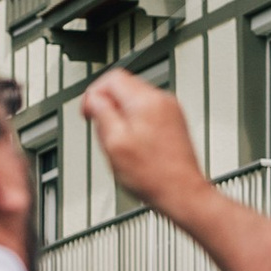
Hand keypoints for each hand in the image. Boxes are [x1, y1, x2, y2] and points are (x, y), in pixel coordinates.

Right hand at [79, 68, 209, 223]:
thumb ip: (101, 114)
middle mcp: (162, 100)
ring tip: (120, 142)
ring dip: (121, 116)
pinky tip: (134, 146)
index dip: (94, 94)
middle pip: (124, 87)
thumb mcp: (114, 144)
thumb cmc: (153, 175)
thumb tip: (93, 99)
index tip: (88, 112)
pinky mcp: (174, 123)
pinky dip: (135, 124)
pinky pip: (147, 113)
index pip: (112, 78)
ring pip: (135, 100)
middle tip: (104, 131)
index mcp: (146, 101)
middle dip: (108, 106)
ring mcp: (171, 111)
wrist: (182, 192)